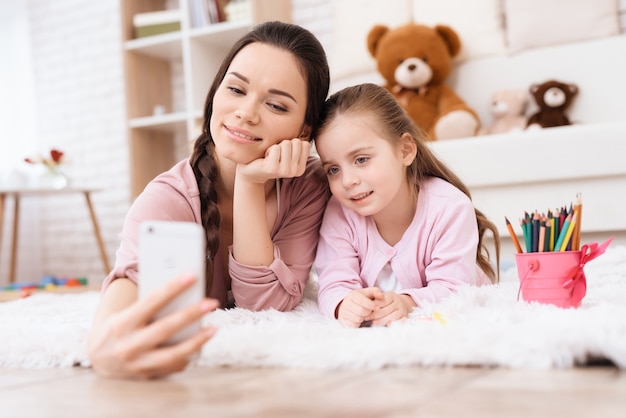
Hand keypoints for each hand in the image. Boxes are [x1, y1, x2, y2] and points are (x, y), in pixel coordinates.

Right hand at [87, 274, 218, 379]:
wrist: (96, 357)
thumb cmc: (117, 327)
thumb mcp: (124, 314)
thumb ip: (148, 307)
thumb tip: (181, 295)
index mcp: (122, 323)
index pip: (151, 302)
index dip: (172, 288)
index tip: (191, 276)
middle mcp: (128, 345)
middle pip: (166, 328)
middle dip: (191, 314)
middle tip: (212, 302)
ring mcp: (136, 364)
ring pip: (173, 354)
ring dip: (197, 341)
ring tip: (214, 329)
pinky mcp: (144, 377)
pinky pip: (171, 368)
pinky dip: (186, 357)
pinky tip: (198, 347)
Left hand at [237, 138, 310, 183]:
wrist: (252, 171)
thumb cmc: (271, 158)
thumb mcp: (287, 153)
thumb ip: (297, 145)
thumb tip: (308, 127)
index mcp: (301, 168)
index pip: (305, 144)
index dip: (293, 143)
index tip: (284, 153)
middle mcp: (295, 171)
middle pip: (296, 142)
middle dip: (284, 144)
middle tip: (276, 154)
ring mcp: (285, 171)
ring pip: (286, 144)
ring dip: (276, 146)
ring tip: (271, 156)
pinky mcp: (273, 168)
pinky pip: (275, 148)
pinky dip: (269, 149)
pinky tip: (265, 158)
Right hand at [336, 287, 383, 327]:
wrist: (346, 304)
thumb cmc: (361, 298)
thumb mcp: (368, 292)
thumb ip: (376, 292)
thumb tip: (381, 296)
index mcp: (353, 295)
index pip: (363, 301)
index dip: (372, 305)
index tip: (378, 307)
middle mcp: (346, 303)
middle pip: (361, 311)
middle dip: (368, 312)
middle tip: (370, 311)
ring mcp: (343, 312)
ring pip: (357, 319)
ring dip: (363, 318)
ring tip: (364, 315)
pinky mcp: (343, 320)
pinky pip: (353, 325)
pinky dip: (358, 324)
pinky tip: (359, 319)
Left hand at [368, 292, 415, 325]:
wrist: (401, 303)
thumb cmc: (386, 301)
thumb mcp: (381, 296)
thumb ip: (375, 299)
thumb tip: (369, 304)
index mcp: (391, 295)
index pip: (383, 300)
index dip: (374, 305)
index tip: (367, 309)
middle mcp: (398, 301)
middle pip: (386, 309)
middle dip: (375, 314)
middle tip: (367, 317)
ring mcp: (402, 310)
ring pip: (392, 316)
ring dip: (381, 320)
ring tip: (373, 322)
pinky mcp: (404, 317)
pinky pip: (400, 322)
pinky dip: (392, 324)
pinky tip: (386, 325)